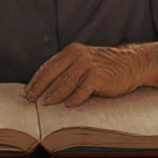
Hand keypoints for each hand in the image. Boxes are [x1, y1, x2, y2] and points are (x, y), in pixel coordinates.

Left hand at [24, 43, 153, 106]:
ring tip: (45, 104)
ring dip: (54, 94)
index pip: (48, 67)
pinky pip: (83, 90)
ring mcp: (89, 66)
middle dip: (39, 88)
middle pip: (53, 74)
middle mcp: (78, 56)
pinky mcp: (99, 76)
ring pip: (66, 82)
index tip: (26, 92)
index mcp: (72, 52)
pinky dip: (75, 98)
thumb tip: (44, 87)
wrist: (131, 63)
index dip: (36, 80)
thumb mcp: (83, 62)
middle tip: (30, 100)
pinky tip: (68, 105)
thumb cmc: (105, 66)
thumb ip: (67, 70)